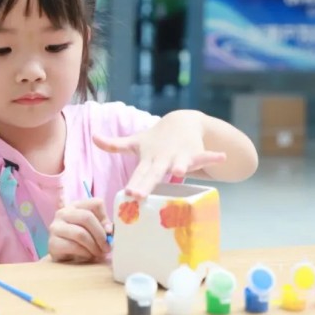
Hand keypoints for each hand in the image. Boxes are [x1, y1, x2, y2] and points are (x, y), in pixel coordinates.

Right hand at [48, 198, 111, 262]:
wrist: (65, 259)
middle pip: (87, 217)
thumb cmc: (83, 242)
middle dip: (100, 235)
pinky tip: (87, 256)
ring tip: (98, 253)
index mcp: (76, 206)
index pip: (96, 203)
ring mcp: (55, 227)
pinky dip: (85, 253)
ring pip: (80, 233)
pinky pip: (73, 246)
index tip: (109, 233)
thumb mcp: (95, 231)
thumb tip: (109, 230)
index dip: (106, 218)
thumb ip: (104, 227)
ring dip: (94, 246)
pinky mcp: (52, 243)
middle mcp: (63, 213)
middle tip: (107, 247)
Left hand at [94, 110, 226, 198]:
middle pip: (153, 173)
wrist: (183, 121)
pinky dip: (213, 156)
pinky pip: (205, 155)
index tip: (127, 193)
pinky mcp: (195, 152)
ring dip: (181, 166)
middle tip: (138, 193)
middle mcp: (163, 158)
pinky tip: (222, 157)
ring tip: (180, 171)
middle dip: (146, 183)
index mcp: (148, 159)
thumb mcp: (136, 142)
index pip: (139, 174)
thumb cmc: (156, 139)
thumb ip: (115, 144)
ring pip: (180, 163)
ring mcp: (179, 155)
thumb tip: (93, 138)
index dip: (134, 183)